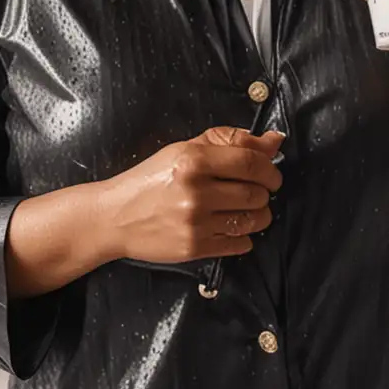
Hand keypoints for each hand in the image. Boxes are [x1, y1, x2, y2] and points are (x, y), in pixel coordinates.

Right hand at [100, 126, 284, 264]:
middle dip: (265, 193)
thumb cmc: (150, 180)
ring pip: (254, 220)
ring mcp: (195, 222)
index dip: (270, 169)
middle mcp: (196, 191)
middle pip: (257, 193)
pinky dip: (243, 236)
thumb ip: (230, 141)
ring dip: (259, 215)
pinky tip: (228, 226)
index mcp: (193, 160)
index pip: (252, 163)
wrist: (114, 217)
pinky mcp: (194, 248)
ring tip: (245, 210)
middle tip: (256, 191)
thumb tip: (274, 141)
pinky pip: (241, 244)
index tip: (271, 174)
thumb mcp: (184, 149)